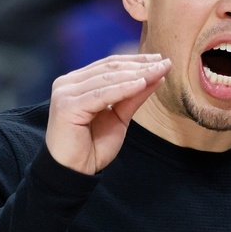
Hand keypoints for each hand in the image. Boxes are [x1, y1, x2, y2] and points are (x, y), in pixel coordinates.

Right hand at [45, 53, 170, 174]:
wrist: (75, 171)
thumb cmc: (93, 146)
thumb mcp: (119, 117)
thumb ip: (134, 96)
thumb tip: (157, 75)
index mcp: (77, 82)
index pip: (109, 65)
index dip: (136, 61)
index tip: (161, 60)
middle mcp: (68, 83)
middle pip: (109, 69)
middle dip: (140, 66)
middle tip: (166, 63)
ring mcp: (65, 93)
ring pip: (107, 79)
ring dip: (136, 74)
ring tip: (159, 71)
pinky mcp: (67, 106)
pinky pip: (101, 95)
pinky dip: (123, 89)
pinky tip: (142, 84)